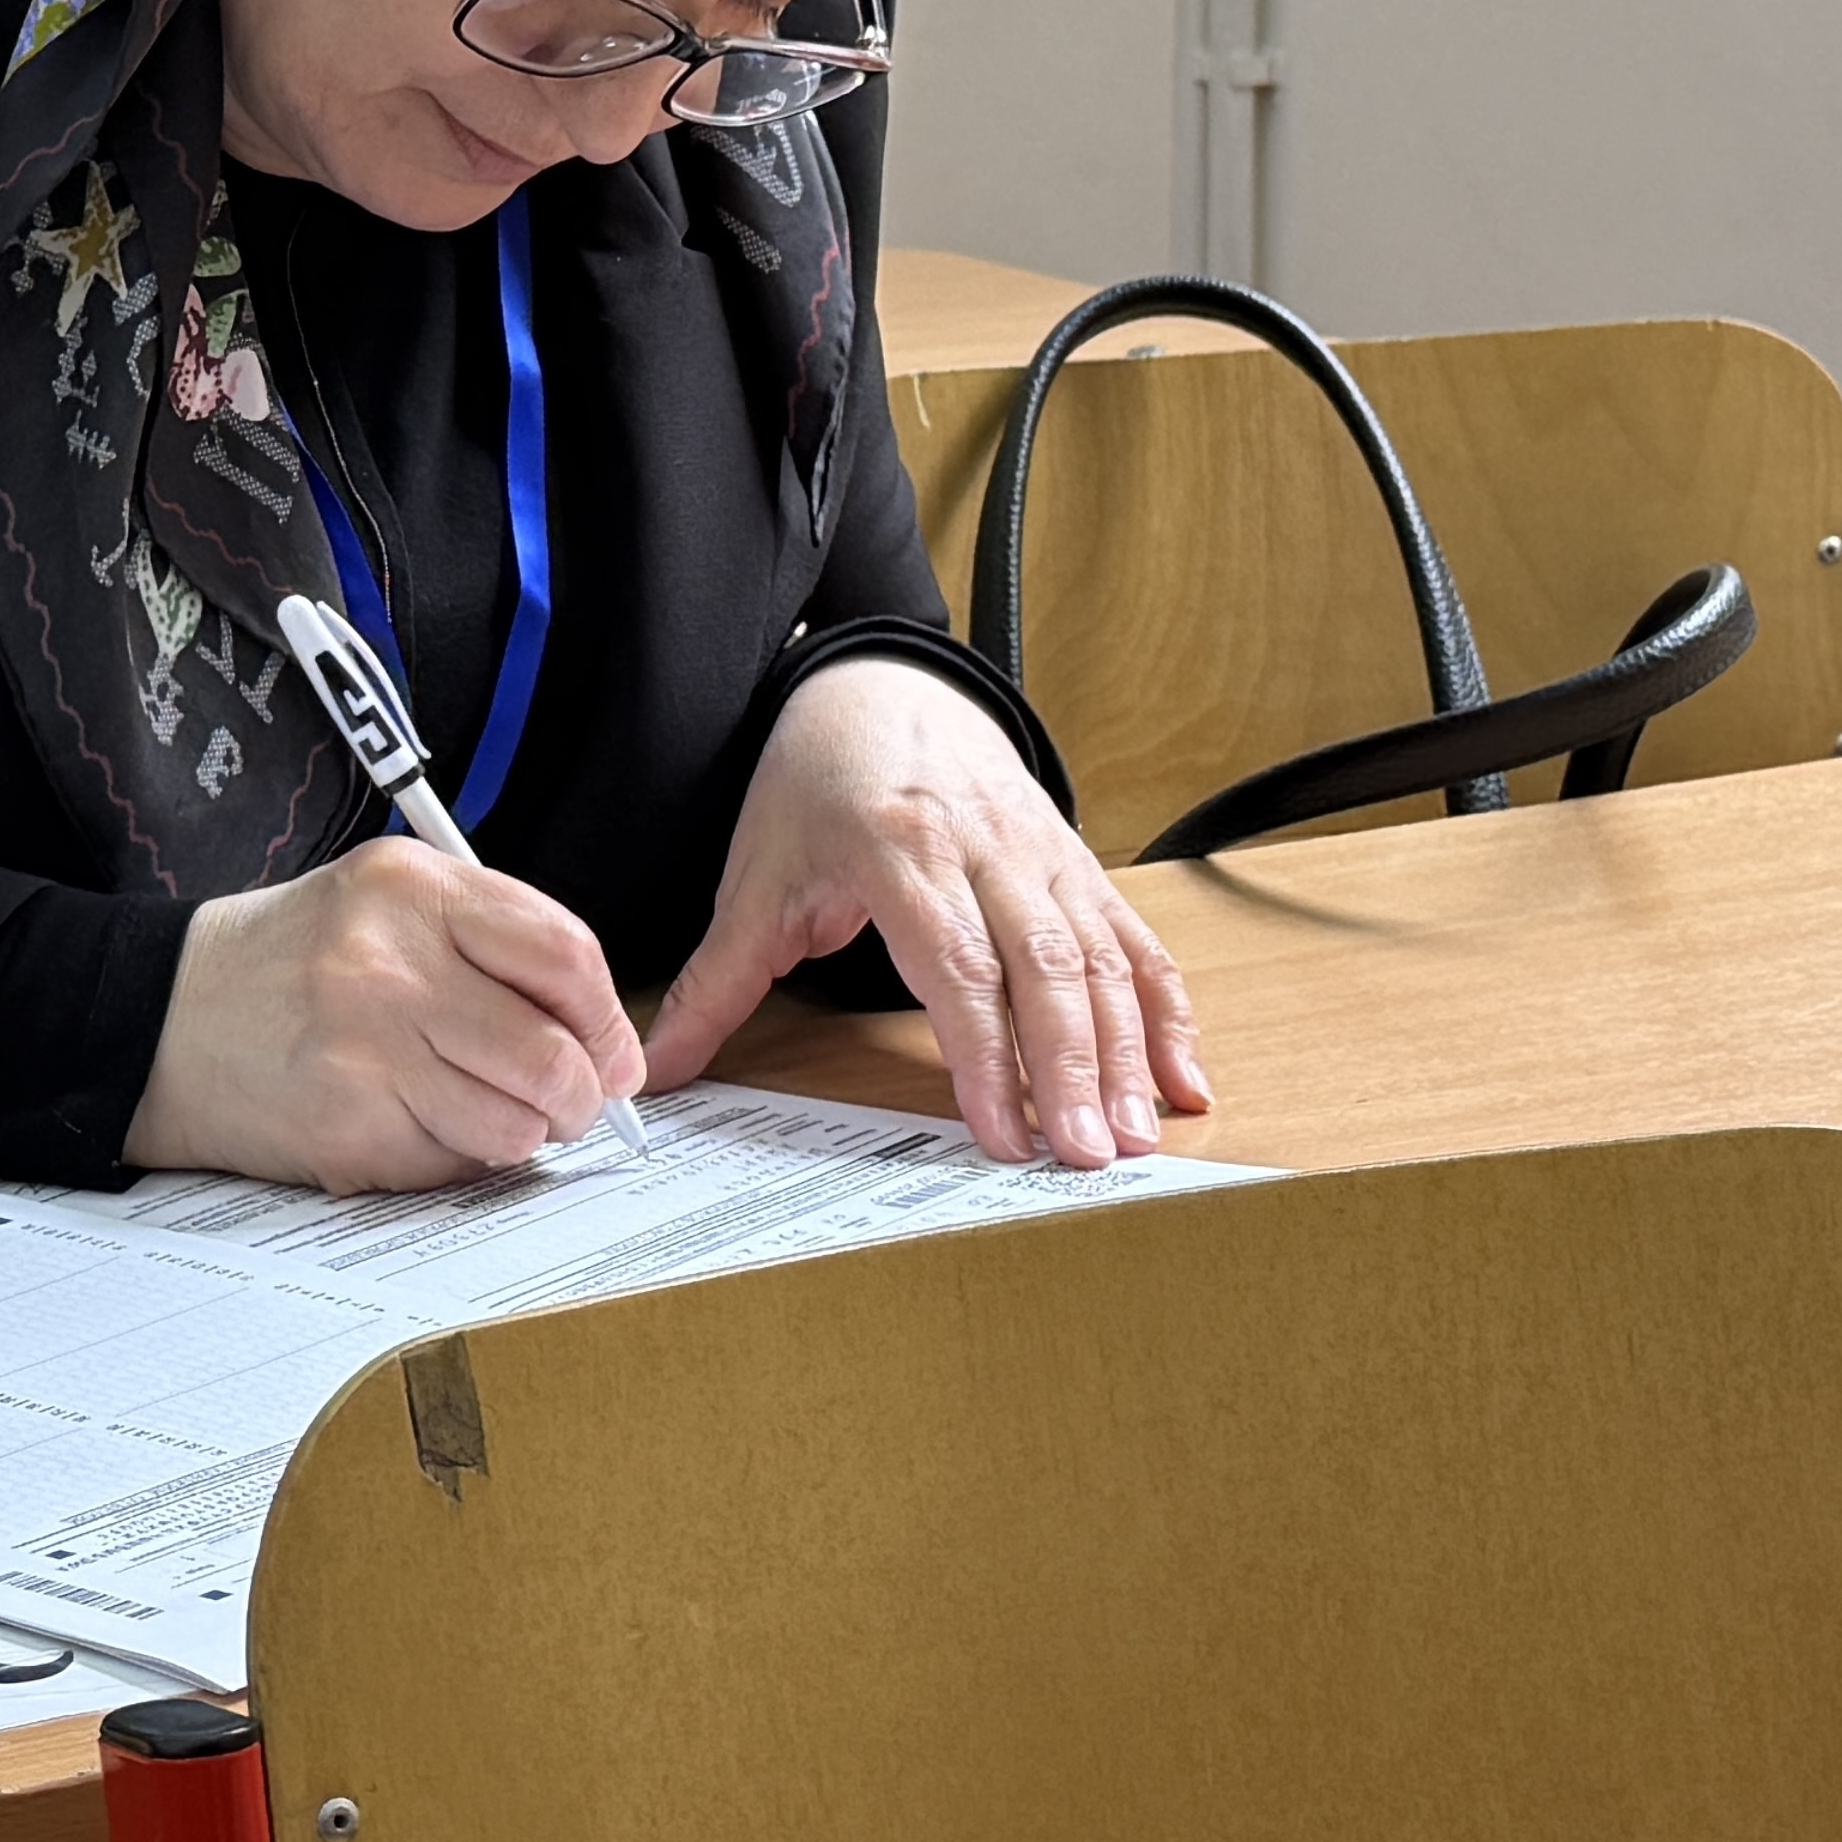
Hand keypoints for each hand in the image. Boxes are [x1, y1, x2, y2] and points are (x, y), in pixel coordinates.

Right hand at [127, 836, 647, 1191]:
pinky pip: (453, 1163)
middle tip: (571, 1103)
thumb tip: (601, 1035)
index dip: (608, 1018)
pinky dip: (457, 1158)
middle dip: (580, 1097)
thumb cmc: (286, 962)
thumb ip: (491, 942)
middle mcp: (390, 964)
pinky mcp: (349, 1128)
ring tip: (486, 1112)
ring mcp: (367, 1051)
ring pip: (513, 1124)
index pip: (565, 955)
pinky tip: (416, 1124)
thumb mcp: (383, 902)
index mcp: (412, 890)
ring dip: (522, 1134)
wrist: (160, 1019)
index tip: (614, 1051)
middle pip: (552, 1055)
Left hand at [643, 655, 1209, 1166]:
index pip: (957, 966)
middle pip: (1047, 969)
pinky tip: (1184, 1079)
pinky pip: (1136, 941)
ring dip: (1127, 1053)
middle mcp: (988, 849)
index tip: (1003, 1135)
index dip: (986, 1056)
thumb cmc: (816, 782)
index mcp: (902, 851)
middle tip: (1089, 1157)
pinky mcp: (1078, 864)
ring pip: (1102, 959)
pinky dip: (1168, 1011)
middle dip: (1075, 1070)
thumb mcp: (755, 878)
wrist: (877, 684)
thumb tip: (657, 1074)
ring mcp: (1045, 854)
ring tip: (1134, 1137)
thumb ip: (714, 984)